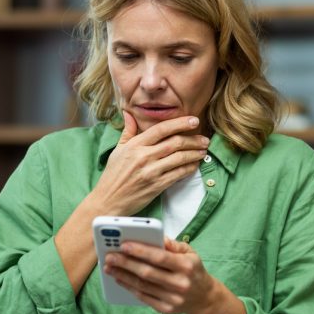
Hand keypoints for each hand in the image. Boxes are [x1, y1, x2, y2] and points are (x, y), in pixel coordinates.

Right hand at [88, 111, 208, 215]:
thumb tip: (129, 114)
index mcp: (135, 145)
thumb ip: (128, 131)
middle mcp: (144, 156)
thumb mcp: (118, 150)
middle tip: (204, 138)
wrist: (108, 200)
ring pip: (180, 158)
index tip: (193, 120)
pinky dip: (189, 168)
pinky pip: (178, 174)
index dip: (180, 123)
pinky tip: (194, 164)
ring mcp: (151, 172)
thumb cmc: (113, 175)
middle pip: (175, 142)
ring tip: (203, 150)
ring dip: (195, 153)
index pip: (161, 129)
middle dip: (193, 139)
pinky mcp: (157, 186)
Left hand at [104, 237, 214, 313]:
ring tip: (109, 267)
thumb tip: (155, 236)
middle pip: (147, 272)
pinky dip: (130, 288)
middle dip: (126, 263)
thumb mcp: (189, 252)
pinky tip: (119, 279)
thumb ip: (172, 244)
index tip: (123, 245)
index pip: (160, 257)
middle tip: (110, 256)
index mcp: (186, 266)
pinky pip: (144, 298)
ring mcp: (174, 299)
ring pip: (143, 286)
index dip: (140, 251)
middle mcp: (180, 283)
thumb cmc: (192, 269)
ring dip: (123, 276)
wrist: (204, 298)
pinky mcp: (167, 309)